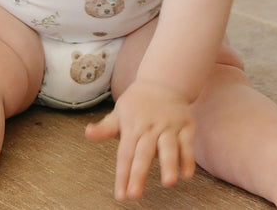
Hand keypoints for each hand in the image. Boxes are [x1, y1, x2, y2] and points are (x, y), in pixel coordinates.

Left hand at [85, 80, 194, 199]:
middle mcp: (151, 127)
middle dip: (139, 174)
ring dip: (169, 164)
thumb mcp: (119, 112)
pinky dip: (188, 158)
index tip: (121, 195)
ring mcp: (169, 126)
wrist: (163, 80)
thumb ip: (105, 127)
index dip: (122, 175)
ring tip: (168, 182)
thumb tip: (88, 133)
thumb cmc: (138, 102)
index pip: (125, 153)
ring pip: (169, 147)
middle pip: (144, 153)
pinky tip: (187, 173)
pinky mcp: (186, 126)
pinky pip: (187, 143)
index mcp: (132, 126)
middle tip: (134, 194)